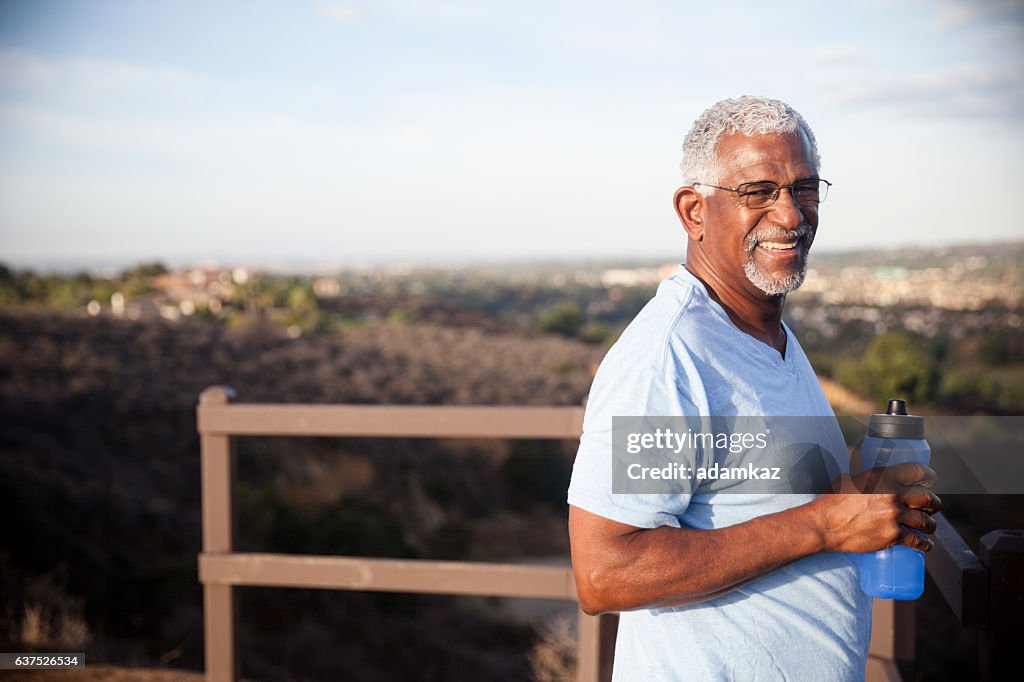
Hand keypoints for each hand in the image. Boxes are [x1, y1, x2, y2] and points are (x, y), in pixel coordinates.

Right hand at [816, 462, 941, 553]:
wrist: (823, 525)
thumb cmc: (831, 501)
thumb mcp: (850, 480)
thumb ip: (868, 479)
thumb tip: (875, 480)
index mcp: (883, 477)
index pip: (918, 471)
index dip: (928, 476)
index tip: (930, 480)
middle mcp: (893, 494)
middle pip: (927, 498)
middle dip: (933, 503)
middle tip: (932, 506)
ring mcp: (894, 516)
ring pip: (926, 521)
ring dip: (930, 525)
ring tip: (928, 526)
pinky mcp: (892, 536)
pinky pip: (918, 540)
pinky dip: (925, 544)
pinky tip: (926, 544)